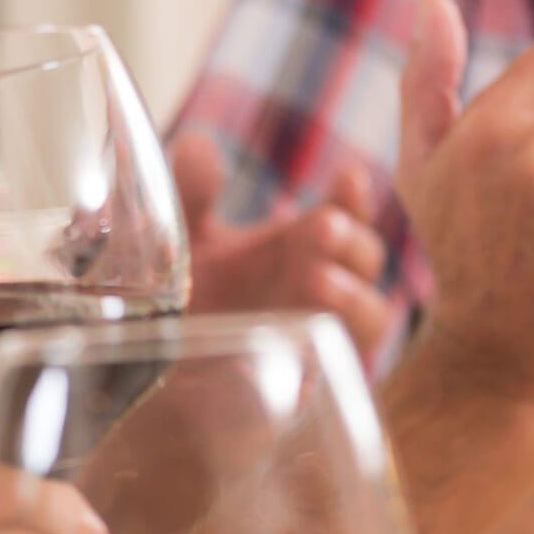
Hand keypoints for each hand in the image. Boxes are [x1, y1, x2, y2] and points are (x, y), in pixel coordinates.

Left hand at [173, 133, 391, 361]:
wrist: (162, 375)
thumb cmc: (190, 299)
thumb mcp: (186, 240)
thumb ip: (192, 193)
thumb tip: (199, 144)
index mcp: (300, 244)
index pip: (346, 213)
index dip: (353, 197)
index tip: (348, 177)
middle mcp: (318, 287)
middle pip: (365, 260)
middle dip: (352, 240)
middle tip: (324, 225)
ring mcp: (318, 338)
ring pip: (371, 318)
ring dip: (353, 296)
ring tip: (316, 276)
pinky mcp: (307, 388)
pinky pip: (336, 375)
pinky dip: (325, 356)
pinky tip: (300, 340)